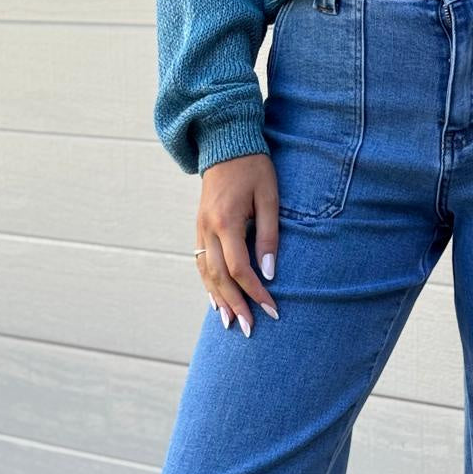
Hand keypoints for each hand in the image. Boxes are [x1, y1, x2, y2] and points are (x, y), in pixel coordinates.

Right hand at [195, 153, 279, 336]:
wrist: (226, 143)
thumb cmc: (254, 168)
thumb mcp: (269, 198)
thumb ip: (269, 236)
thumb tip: (270, 273)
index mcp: (225, 221)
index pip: (239, 268)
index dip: (256, 292)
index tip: (272, 310)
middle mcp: (207, 229)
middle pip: (218, 277)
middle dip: (235, 305)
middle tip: (249, 329)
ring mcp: (200, 229)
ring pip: (205, 273)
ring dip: (218, 300)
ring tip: (230, 323)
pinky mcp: (199, 228)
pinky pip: (200, 262)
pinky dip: (208, 284)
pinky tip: (216, 300)